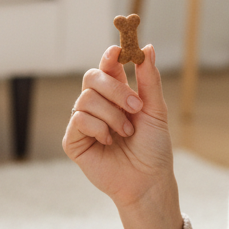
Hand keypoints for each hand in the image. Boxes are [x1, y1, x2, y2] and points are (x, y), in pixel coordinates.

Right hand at [63, 44, 181, 228]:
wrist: (148, 180)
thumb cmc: (153, 148)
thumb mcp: (155, 110)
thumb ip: (149, 79)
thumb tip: (147, 48)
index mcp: (116, 94)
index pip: (107, 66)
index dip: (109, 56)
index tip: (117, 52)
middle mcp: (97, 104)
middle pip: (92, 77)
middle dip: (116, 89)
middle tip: (136, 108)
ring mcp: (83, 121)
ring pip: (87, 99)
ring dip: (112, 115)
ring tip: (126, 132)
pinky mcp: (73, 140)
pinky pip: (79, 119)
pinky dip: (99, 128)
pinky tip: (109, 141)